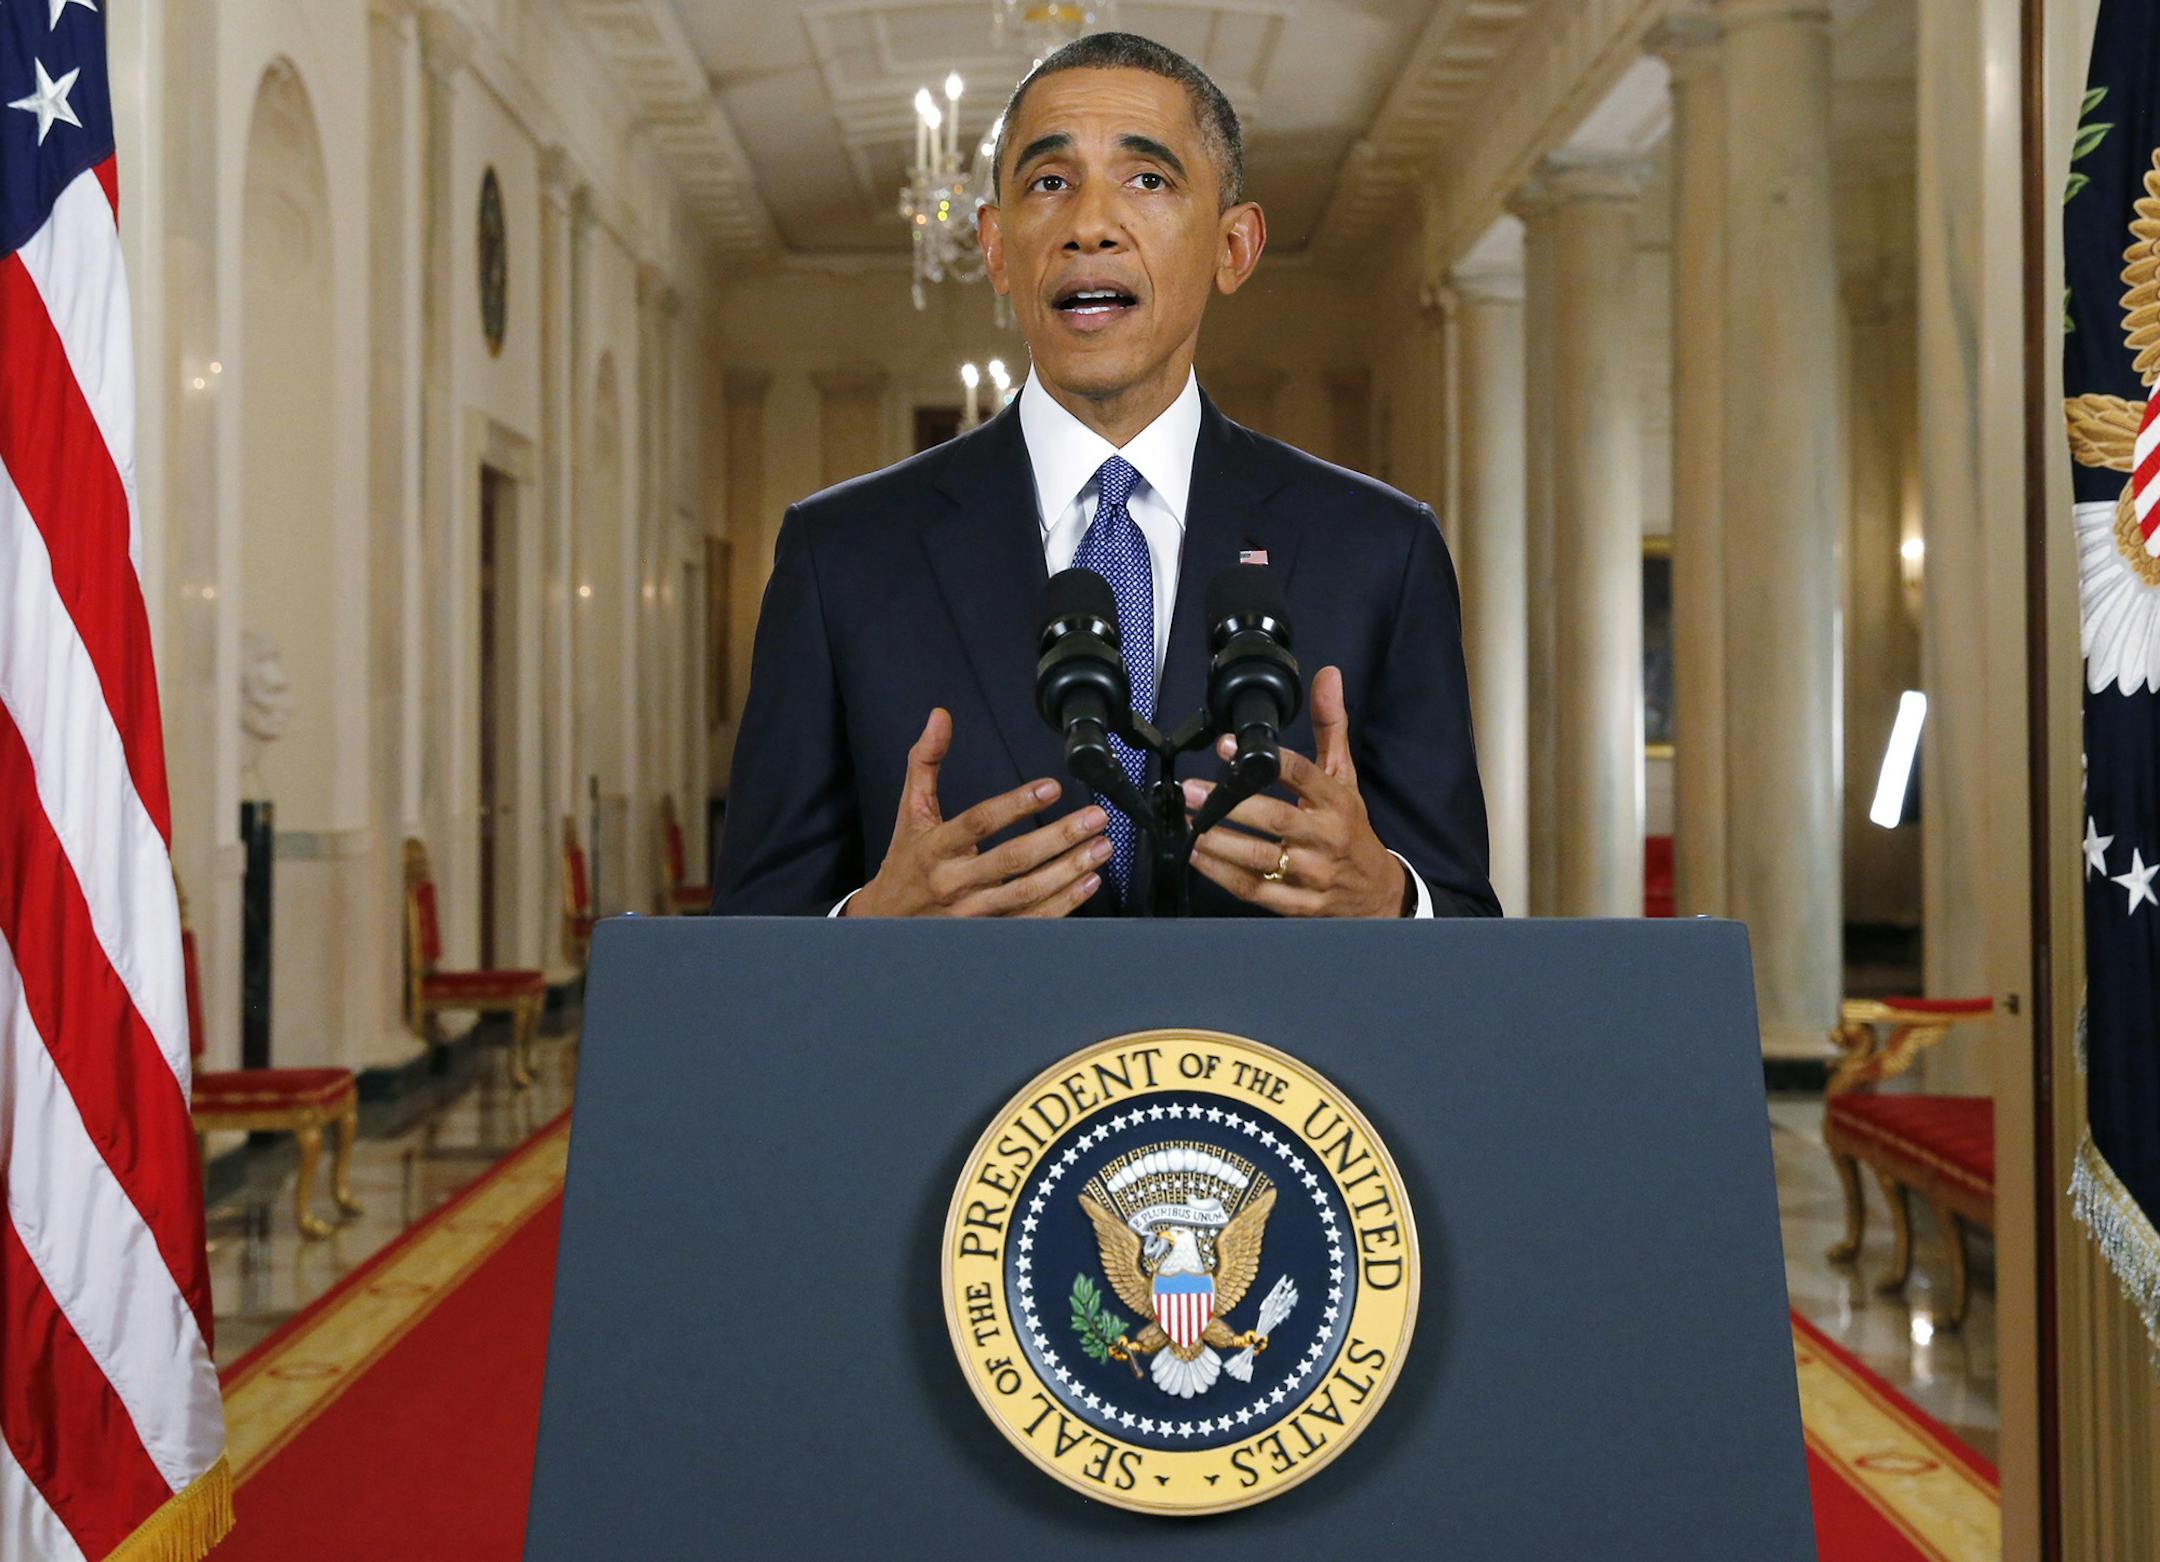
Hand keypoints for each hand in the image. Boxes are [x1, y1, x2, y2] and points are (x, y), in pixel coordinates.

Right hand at [847, 709, 1110, 917]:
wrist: (889, 922)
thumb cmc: (907, 860)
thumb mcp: (910, 810)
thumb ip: (926, 761)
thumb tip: (940, 717)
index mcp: (936, 848)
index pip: (980, 823)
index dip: (1016, 804)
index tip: (1052, 787)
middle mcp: (956, 882)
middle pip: (1013, 859)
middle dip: (1060, 837)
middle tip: (1095, 818)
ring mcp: (974, 912)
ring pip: (1028, 892)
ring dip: (1069, 869)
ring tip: (1101, 847)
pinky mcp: (989, 933)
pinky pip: (1031, 921)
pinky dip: (1064, 904)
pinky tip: (1088, 882)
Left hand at [1182, 666, 1406, 918]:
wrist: (1377, 893)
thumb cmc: (1352, 829)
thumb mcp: (1345, 777)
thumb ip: (1330, 726)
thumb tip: (1326, 676)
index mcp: (1336, 802)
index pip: (1302, 775)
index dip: (1266, 760)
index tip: (1228, 744)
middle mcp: (1325, 837)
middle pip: (1276, 819)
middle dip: (1229, 804)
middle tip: (1191, 790)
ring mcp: (1312, 874)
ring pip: (1260, 859)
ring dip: (1219, 841)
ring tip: (1188, 824)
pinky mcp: (1299, 904)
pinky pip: (1255, 890)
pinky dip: (1222, 875)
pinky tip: (1198, 856)